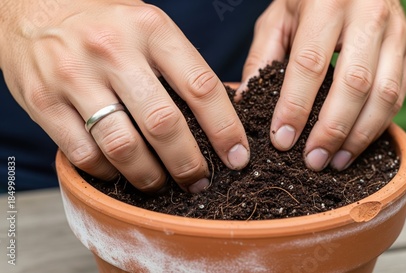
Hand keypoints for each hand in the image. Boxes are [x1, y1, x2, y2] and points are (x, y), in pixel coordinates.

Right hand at [0, 0, 248, 192]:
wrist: (33, 8)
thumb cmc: (104, 24)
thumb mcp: (148, 27)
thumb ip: (179, 65)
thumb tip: (219, 117)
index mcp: (151, 28)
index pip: (201, 86)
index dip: (225, 129)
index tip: (237, 157)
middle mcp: (113, 50)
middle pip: (164, 124)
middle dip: (189, 164)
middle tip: (199, 181)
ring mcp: (74, 76)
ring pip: (124, 146)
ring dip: (149, 176)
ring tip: (161, 184)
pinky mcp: (43, 101)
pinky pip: (85, 154)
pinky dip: (108, 172)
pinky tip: (120, 171)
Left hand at [240, 0, 405, 170]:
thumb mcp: (278, 17)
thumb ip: (262, 57)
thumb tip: (247, 101)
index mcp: (327, 3)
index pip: (310, 63)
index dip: (295, 106)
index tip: (282, 139)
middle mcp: (368, 15)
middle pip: (354, 84)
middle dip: (332, 130)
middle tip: (313, 160)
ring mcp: (396, 32)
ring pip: (385, 95)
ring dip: (359, 136)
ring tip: (335, 161)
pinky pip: (399, 95)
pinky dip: (378, 125)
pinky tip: (356, 144)